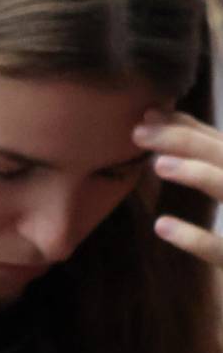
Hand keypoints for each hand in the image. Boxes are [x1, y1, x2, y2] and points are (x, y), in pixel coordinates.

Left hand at [139, 112, 222, 265]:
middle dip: (186, 142)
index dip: (189, 127)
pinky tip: (162, 226)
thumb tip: (155, 115)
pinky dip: (196, 239)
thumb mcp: (220, 187)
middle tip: (138, 133)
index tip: (149, 114)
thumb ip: (199, 155)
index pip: (222, 144)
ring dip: (199, 175)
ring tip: (158, 165)